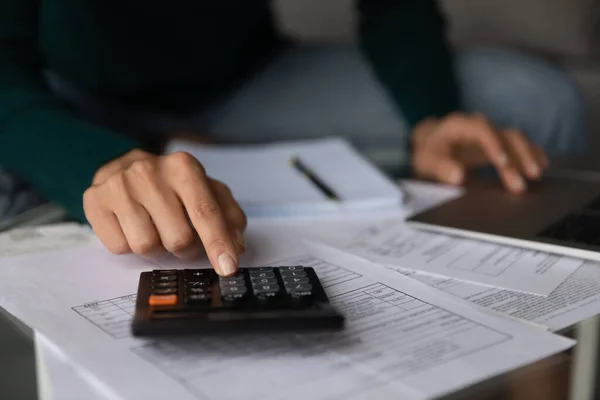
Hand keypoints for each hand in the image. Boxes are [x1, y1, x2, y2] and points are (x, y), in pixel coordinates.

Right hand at [83, 149, 246, 276]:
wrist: (124, 168)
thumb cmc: (173, 186)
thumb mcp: (206, 192)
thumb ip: (228, 217)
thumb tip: (236, 247)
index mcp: (183, 167)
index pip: (205, 212)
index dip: (218, 243)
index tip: (228, 268)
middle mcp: (149, 172)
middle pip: (178, 238)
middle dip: (185, 248)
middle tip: (181, 236)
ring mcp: (118, 185)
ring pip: (147, 246)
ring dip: (157, 247)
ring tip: (154, 227)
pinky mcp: (94, 201)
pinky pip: (120, 247)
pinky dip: (130, 244)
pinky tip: (132, 225)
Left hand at [411, 113, 548, 191]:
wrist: (432, 145)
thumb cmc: (430, 153)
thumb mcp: (427, 161)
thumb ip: (440, 167)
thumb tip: (458, 176)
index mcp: (460, 125)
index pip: (481, 130)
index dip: (494, 145)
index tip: (503, 162)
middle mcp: (480, 125)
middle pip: (504, 134)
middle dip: (518, 155)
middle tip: (527, 178)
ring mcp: (492, 132)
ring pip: (515, 139)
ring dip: (528, 155)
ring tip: (537, 175)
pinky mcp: (499, 142)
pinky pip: (518, 144)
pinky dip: (531, 153)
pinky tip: (542, 165)